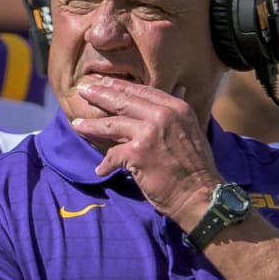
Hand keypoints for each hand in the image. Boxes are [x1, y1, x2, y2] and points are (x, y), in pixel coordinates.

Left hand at [71, 78, 221, 228]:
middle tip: (84, 91)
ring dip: (92, 126)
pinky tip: (100, 170)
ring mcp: (148, 134)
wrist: (201, 196)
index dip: (121, 86)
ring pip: (112, 124)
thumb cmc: (196, 168)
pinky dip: (105, 164)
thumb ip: (177, 112)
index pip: (143, 91)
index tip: (104, 82)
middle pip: (124, 101)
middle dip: (100, 95)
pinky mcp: (137, 154)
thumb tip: (179, 88)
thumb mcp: (192, 130)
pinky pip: (112, 155)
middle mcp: (163, 116)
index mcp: (176, 108)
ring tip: (77, 125)